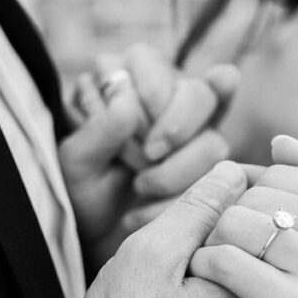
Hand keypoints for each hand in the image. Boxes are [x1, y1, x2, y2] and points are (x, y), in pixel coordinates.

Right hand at [57, 160, 266, 297]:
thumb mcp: (148, 258)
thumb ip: (198, 208)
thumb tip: (236, 170)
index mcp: (252, 283)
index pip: (252, 215)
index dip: (205, 210)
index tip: (170, 234)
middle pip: (249, 253)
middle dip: (209, 244)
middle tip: (162, 271)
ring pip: (241, 288)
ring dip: (208, 279)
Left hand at [60, 44, 239, 267]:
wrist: (98, 233)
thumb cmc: (82, 189)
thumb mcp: (76, 162)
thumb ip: (98, 132)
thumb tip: (128, 106)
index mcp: (128, 72)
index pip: (153, 63)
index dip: (149, 97)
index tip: (132, 131)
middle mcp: (171, 91)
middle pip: (200, 93)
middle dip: (176, 130)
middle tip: (148, 157)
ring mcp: (199, 130)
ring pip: (214, 140)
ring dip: (177, 171)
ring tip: (140, 188)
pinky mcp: (213, 166)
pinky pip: (221, 177)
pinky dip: (188, 195)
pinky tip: (153, 207)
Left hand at [189, 135, 297, 297]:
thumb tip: (280, 141)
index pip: (276, 175)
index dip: (249, 202)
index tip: (252, 236)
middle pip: (252, 197)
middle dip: (229, 223)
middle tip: (230, 256)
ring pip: (235, 225)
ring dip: (213, 245)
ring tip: (218, 269)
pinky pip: (226, 263)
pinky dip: (206, 269)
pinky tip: (209, 283)